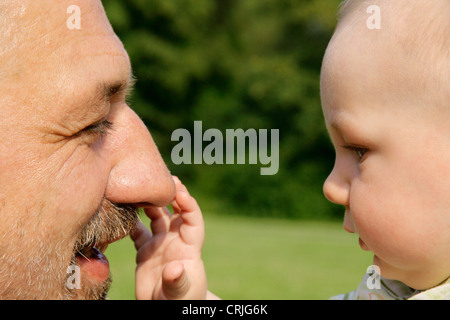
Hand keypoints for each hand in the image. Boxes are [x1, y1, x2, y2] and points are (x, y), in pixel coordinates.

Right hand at [130, 176, 206, 298]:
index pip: (193, 218)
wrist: (166, 309)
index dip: (188, 203)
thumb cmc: (179, 302)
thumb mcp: (179, 293)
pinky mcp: (145, 251)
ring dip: (148, 203)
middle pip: (174, 211)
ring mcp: (160, 244)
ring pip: (155, 216)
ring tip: (136, 189)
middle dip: (169, 193)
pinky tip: (119, 211)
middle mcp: (175, 241)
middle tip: (160, 177)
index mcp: (188, 246)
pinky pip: (137, 231)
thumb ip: (177, 281)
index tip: (179, 190)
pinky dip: (130, 221)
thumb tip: (174, 269)